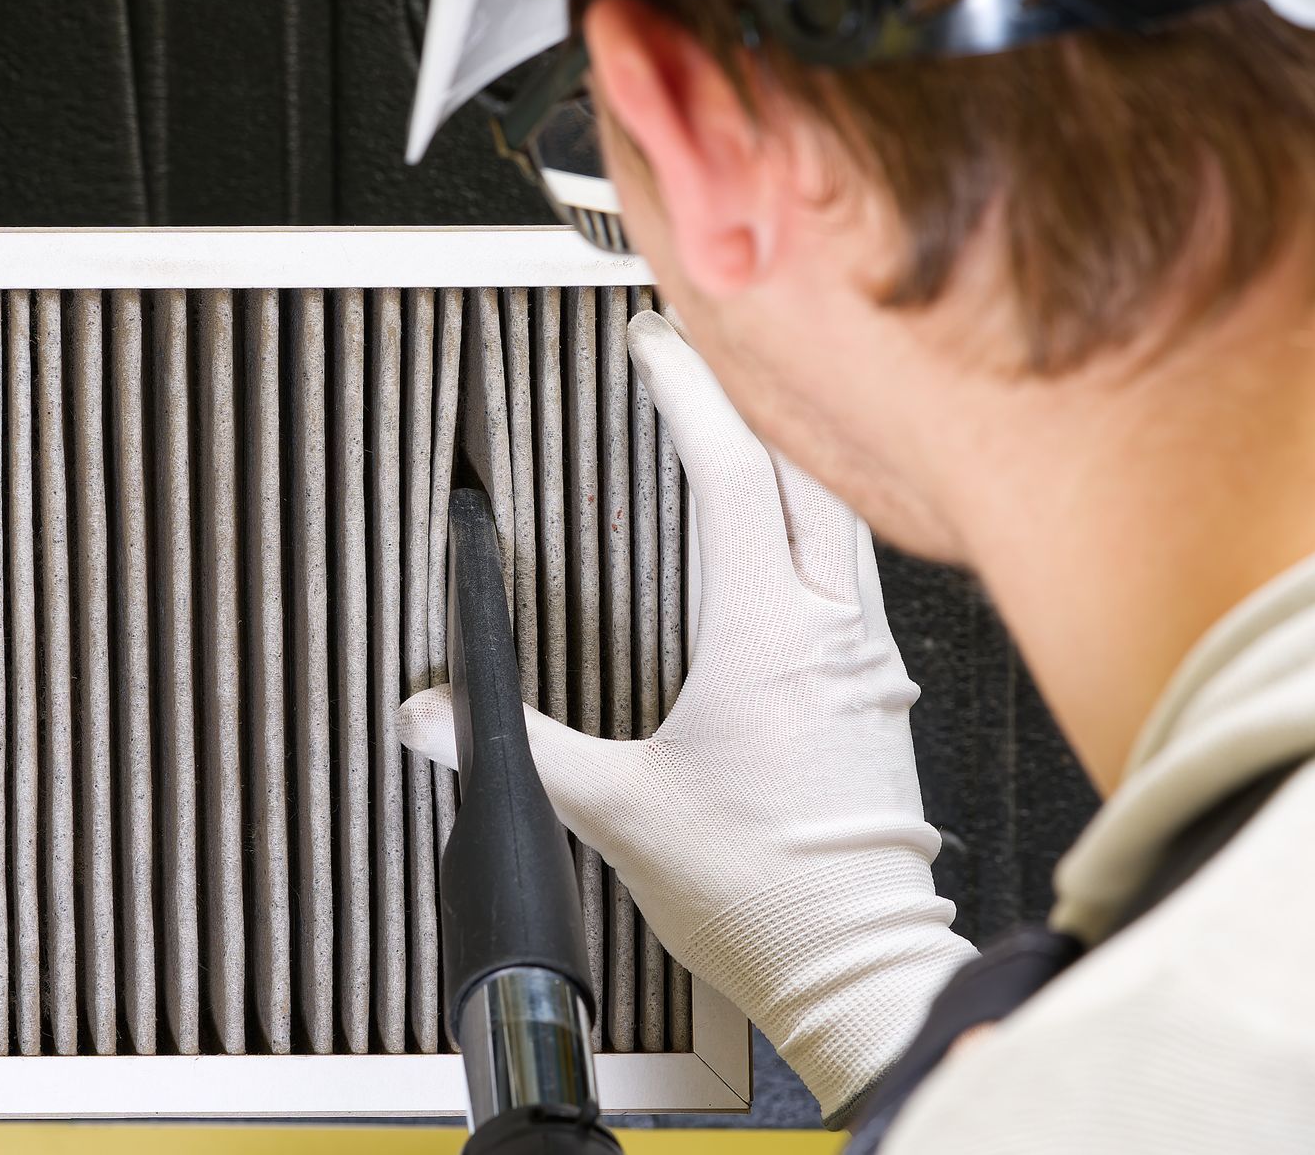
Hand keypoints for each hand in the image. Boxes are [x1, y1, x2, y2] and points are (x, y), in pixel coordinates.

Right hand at [399, 311, 973, 1121]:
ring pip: (842, 515)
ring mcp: (867, 658)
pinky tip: (789, 537)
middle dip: (749, 397)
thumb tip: (433, 714)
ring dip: (791, 455)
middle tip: (698, 359)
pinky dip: (817, 520)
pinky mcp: (881, 692)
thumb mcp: (615, 810)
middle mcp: (830, 631)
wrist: (856, 967)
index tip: (654, 348)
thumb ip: (518, 746)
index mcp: (764, 636)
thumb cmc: (758, 895)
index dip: (689, 394)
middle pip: (804, 467)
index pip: (732, 471)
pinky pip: (855, 570)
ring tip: (742, 425)